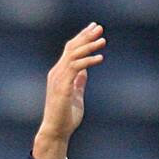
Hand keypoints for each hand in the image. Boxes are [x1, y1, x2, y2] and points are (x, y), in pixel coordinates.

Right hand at [33, 23, 105, 158]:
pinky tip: (99, 58)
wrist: (56, 132)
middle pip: (71, 47)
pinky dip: (88, 61)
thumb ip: (79, 82)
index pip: (70, 50)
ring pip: (74, 54)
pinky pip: (76, 68)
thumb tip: (85, 71)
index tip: (93, 29)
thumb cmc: (65, 117)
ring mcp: (59, 79)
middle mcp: (57, 72)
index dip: (82, 38)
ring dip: (89, 46)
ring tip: (102, 40)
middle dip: (86, 35)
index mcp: (60, 73)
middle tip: (99, 27)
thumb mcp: (75, 96)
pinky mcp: (62, 87)